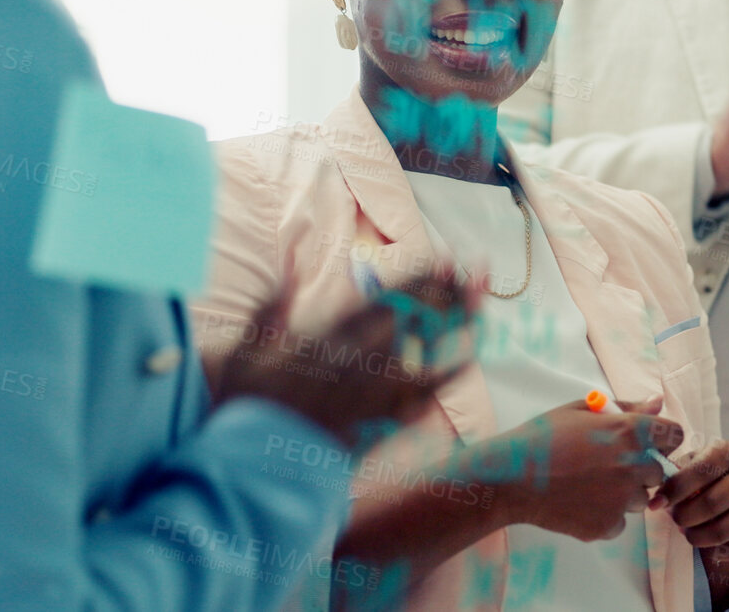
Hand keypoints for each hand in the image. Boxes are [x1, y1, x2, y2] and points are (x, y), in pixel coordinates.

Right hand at [215, 269, 477, 448]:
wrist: (250, 469)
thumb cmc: (245, 410)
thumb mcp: (244, 353)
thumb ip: (268, 311)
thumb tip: (286, 275)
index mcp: (323, 341)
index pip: (380, 303)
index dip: (416, 279)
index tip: (443, 259)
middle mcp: (352, 365)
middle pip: (410, 324)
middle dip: (447, 295)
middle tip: (480, 272)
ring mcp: (367, 398)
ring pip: (424, 356)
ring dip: (455, 331)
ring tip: (484, 308)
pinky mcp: (376, 428)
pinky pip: (419, 402)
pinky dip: (443, 380)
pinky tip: (468, 362)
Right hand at [491, 396, 683, 541]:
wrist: (510, 478)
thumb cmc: (541, 438)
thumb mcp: (581, 411)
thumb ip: (625, 408)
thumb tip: (656, 403)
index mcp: (629, 432)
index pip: (674, 435)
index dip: (662, 438)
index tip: (647, 443)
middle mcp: (633, 467)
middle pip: (657, 472)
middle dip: (639, 469)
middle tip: (605, 466)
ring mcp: (622, 500)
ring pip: (640, 500)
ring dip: (623, 495)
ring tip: (587, 485)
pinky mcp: (607, 526)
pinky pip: (619, 523)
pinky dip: (604, 516)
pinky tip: (578, 503)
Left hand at [650, 442, 728, 606]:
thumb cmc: (704, 479)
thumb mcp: (689, 466)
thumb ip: (672, 473)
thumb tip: (655, 493)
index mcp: (727, 451)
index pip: (699, 471)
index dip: (674, 490)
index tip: (655, 505)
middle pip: (711, 503)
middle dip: (685, 517)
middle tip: (675, 520)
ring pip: (724, 530)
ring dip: (698, 536)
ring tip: (688, 532)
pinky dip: (718, 551)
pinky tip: (708, 543)